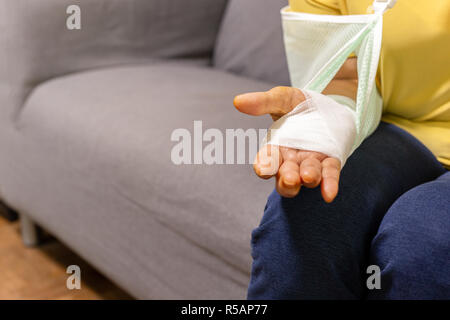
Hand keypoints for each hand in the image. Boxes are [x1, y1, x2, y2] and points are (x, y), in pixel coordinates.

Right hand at [234, 86, 340, 201]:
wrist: (329, 104)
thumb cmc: (299, 104)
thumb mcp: (281, 98)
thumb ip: (262, 102)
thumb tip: (237, 101)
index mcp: (275, 147)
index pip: (265, 161)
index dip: (263, 166)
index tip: (262, 170)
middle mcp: (290, 160)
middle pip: (285, 176)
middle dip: (286, 179)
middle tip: (289, 178)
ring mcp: (310, 164)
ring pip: (306, 177)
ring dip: (307, 180)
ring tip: (307, 177)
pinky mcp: (330, 162)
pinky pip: (329, 175)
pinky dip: (329, 184)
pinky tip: (329, 194)